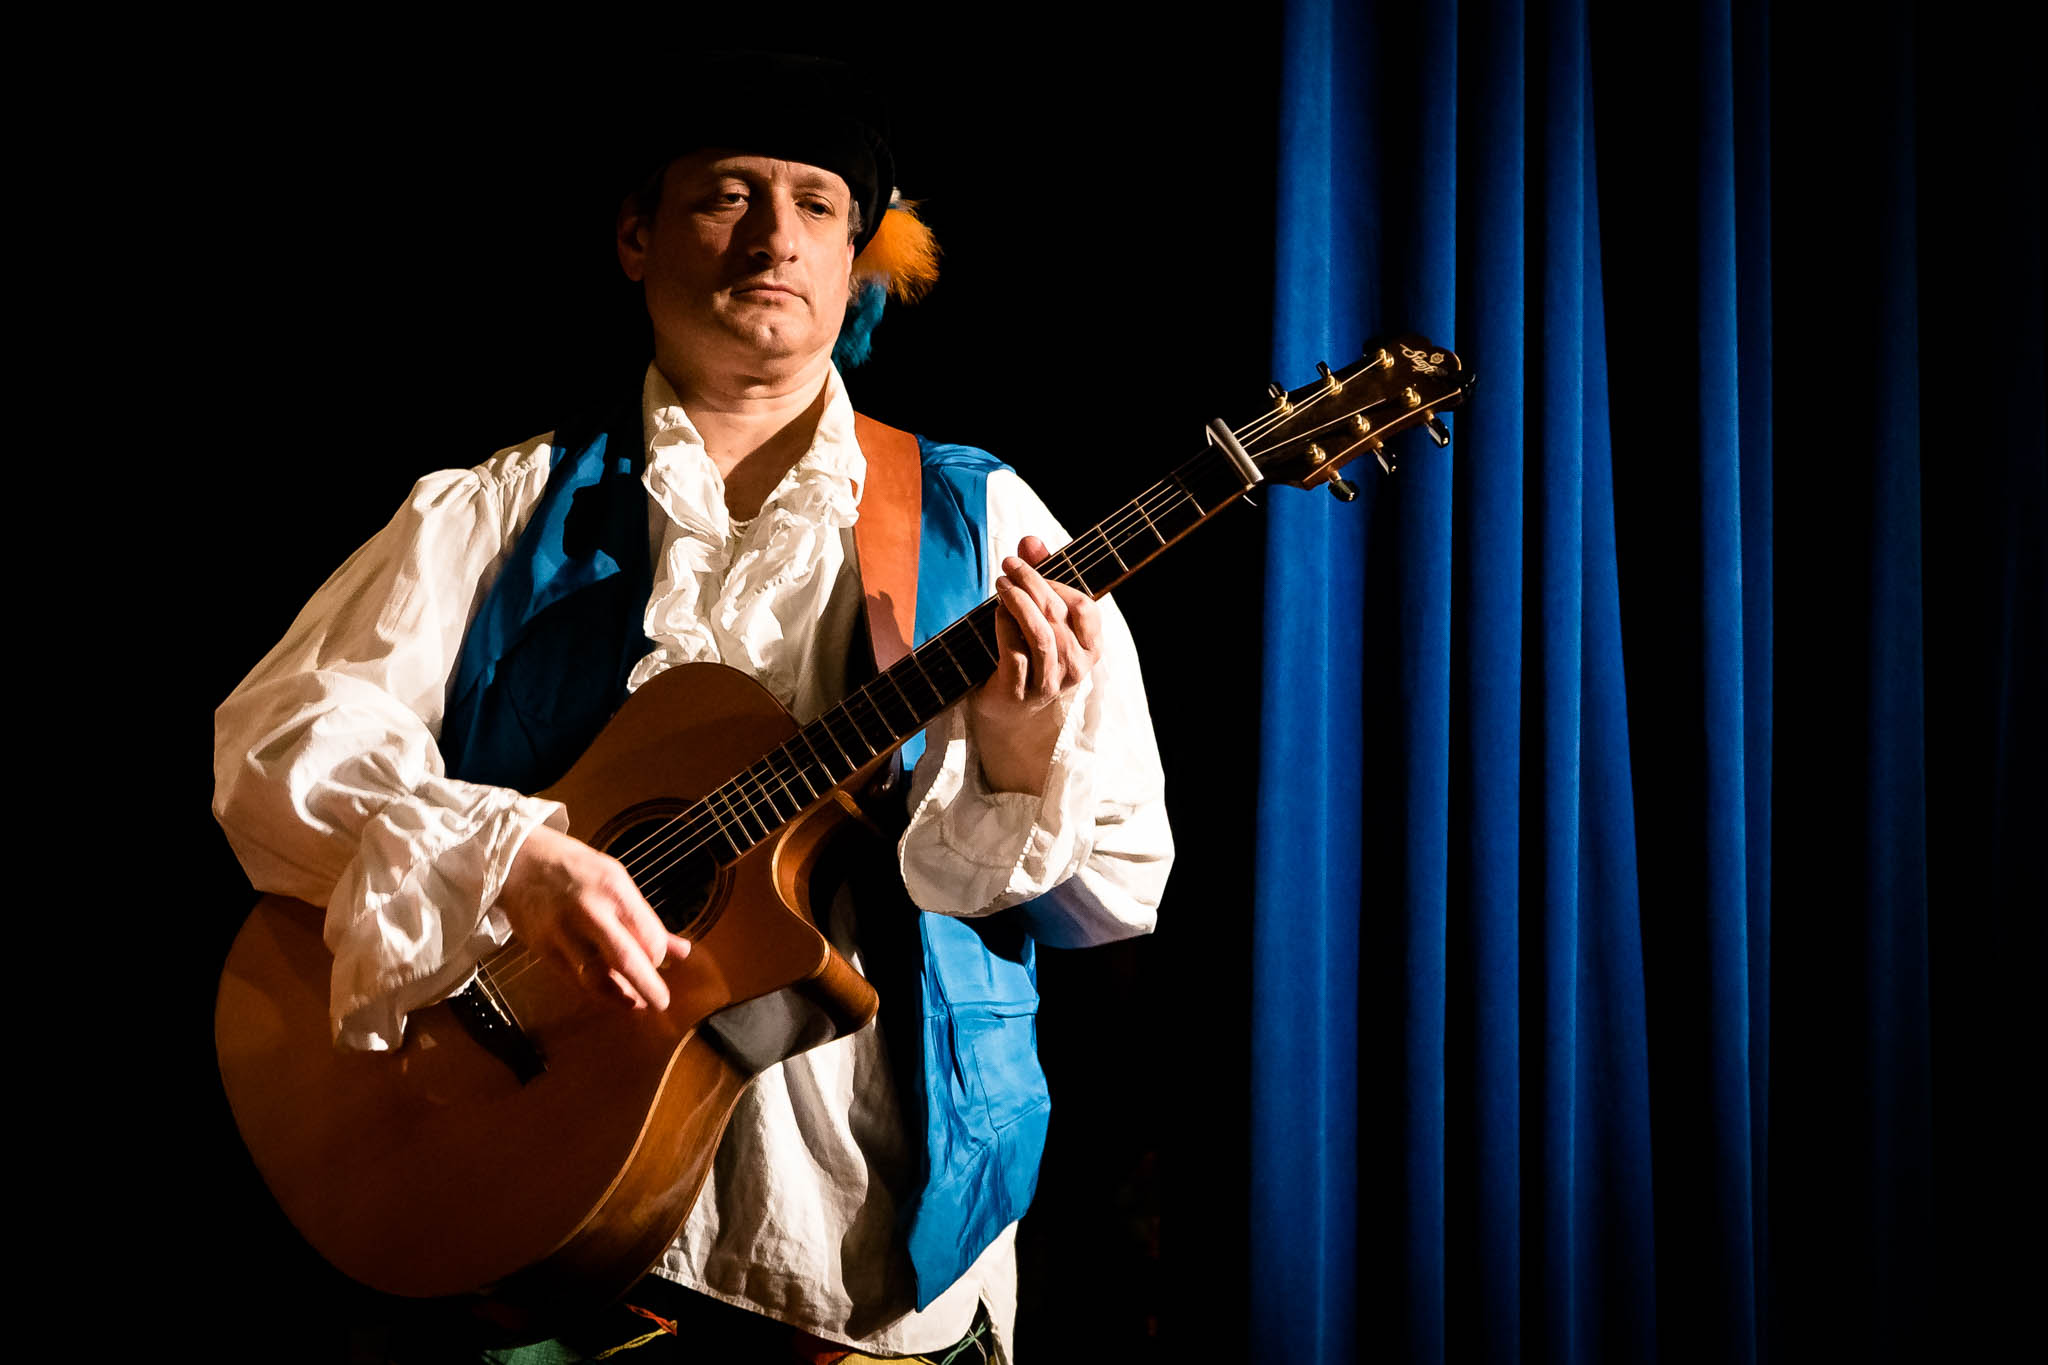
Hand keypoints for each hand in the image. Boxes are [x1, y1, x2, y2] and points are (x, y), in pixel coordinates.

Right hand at [498, 824, 691, 1009]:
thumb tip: (681, 951)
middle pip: (624, 959)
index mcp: (613, 888)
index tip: (660, 962)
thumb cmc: (574, 867)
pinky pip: (572, 978)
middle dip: (647, 986)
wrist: (516, 861)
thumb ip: (646, 919)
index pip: (647, 935)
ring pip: (595, 976)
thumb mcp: (616, 879)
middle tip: (662, 1003)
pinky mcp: (542, 948)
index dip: (658, 956)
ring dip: (619, 996)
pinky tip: (608, 992)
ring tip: (635, 1003)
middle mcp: (588, 911)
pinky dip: (593, 989)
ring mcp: (562, 932)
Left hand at [968, 535, 1102, 792]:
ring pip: (1041, 635)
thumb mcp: (1039, 616)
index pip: (1085, 607)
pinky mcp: (1019, 694)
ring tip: (1001, 584)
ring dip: (1019, 602)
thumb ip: (1040, 576)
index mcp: (1089, 649)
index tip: (1031, 563)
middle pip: (1057, 615)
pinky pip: (1015, 654)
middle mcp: (1075, 669)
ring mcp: (1048, 685)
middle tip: (1008, 565)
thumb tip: (1031, 540)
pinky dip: (1005, 627)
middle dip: (1032, 582)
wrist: (1006, 711)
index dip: (1059, 581)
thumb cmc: (1027, 655)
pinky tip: (996, 612)